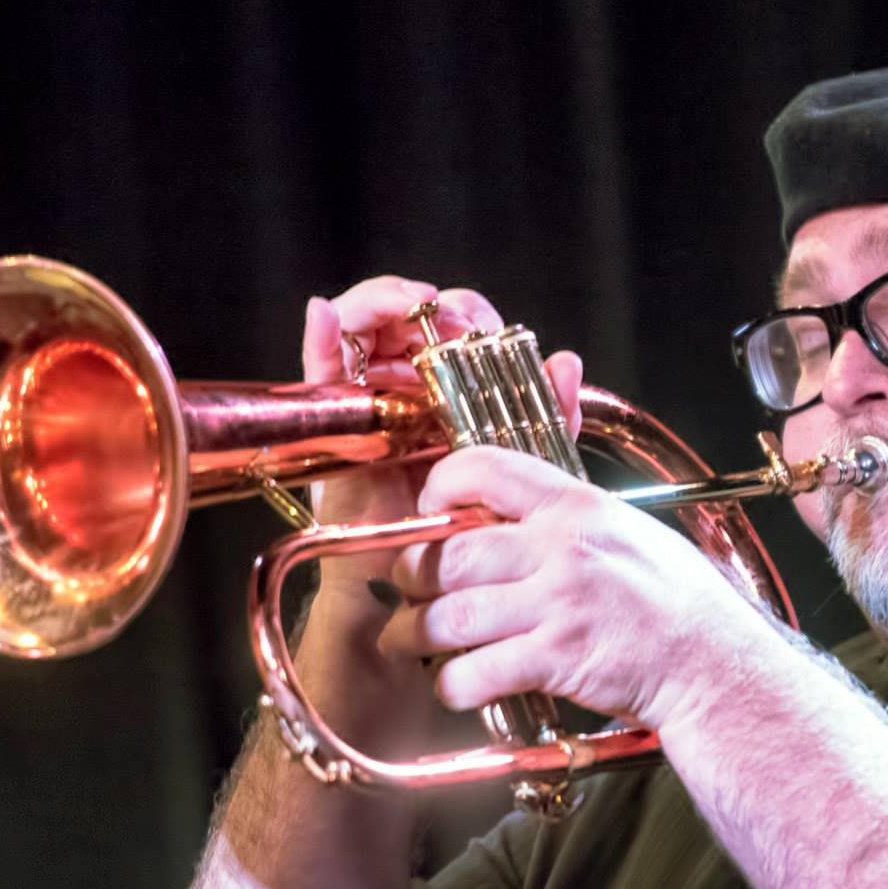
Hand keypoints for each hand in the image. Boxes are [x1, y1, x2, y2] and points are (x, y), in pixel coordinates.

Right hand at [297, 276, 583, 606]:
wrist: (420, 585)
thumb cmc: (467, 530)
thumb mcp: (519, 466)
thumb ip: (549, 417)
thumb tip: (567, 362)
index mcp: (453, 392)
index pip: (456, 329)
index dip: (471, 317)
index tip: (489, 331)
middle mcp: (408, 388)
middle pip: (410, 320)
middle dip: (433, 309)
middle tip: (452, 321)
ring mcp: (369, 398)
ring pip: (365, 328)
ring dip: (385, 303)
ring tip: (408, 305)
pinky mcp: (333, 419)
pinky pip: (319, 366)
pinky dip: (322, 333)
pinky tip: (327, 313)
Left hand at [376, 446, 774, 736]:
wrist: (717, 667)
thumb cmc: (678, 604)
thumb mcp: (629, 530)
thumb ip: (570, 505)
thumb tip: (532, 448)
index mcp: (578, 507)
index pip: (484, 468)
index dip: (439, 488)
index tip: (428, 514)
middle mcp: (563, 548)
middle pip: (450, 554)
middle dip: (414, 580)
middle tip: (411, 595)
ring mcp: (559, 604)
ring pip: (449, 616)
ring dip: (419, 637)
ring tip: (415, 644)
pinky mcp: (557, 659)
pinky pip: (474, 672)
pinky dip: (454, 686)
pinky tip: (460, 687)